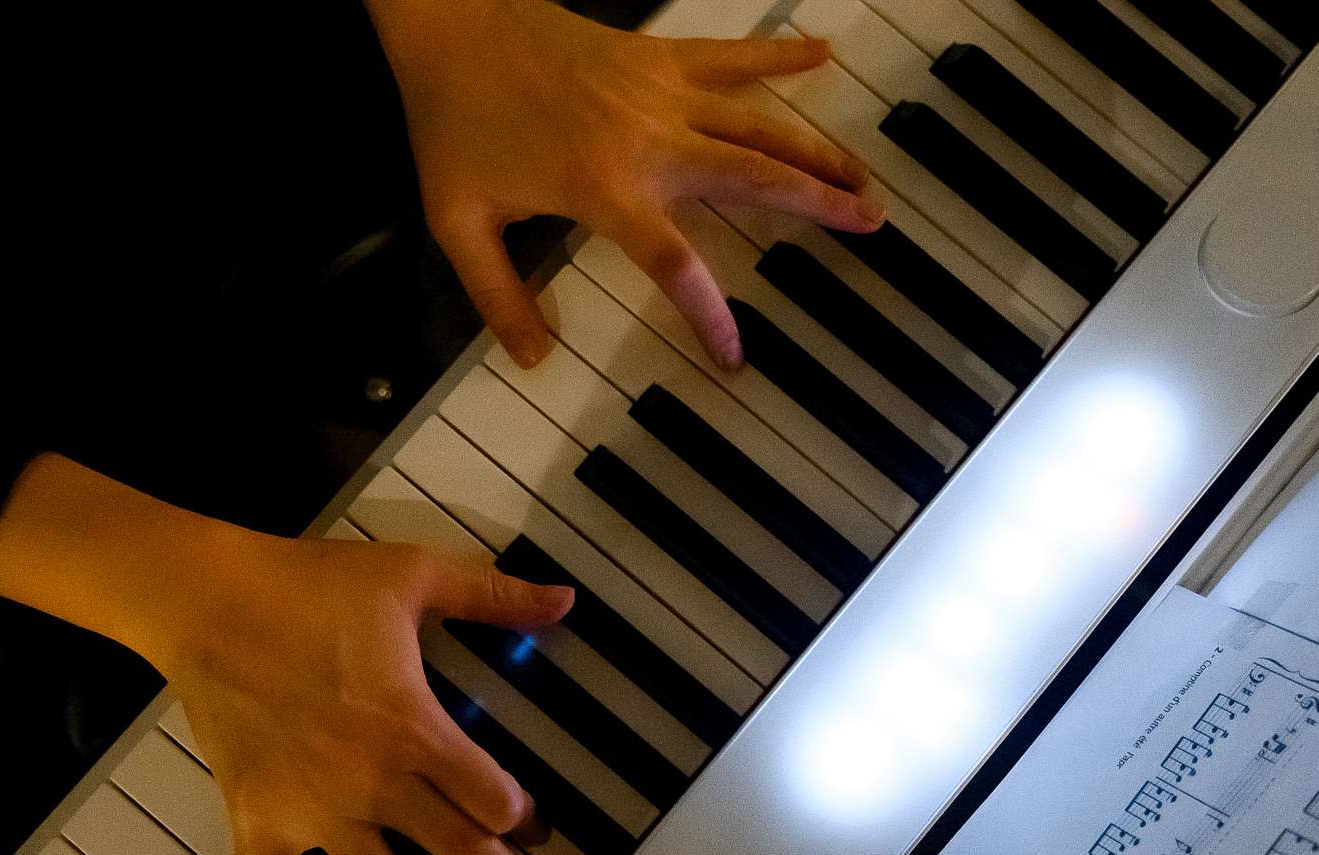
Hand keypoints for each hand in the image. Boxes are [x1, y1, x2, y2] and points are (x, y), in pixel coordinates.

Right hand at [0, 454, 575, 854]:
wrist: (203, 598)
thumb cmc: (310, 585)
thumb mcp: (415, 575)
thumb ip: (494, 595)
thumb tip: (565, 599)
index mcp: (414, 729)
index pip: (491, 797)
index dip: (524, 815)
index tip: (538, 824)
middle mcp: (370, 784)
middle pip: (458, 853)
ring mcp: (311, 811)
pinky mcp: (257, 818)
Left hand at [364, 0, 883, 368]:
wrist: (448, 23)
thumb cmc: (453, 122)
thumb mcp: (457, 222)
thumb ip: (497, 296)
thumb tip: (532, 357)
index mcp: (605, 188)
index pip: (676, 264)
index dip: (710, 315)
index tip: (735, 355)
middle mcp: (649, 139)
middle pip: (755, 176)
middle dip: (819, 202)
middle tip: (870, 223)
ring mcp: (661, 91)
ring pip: (759, 122)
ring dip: (817, 149)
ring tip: (864, 176)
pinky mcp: (658, 55)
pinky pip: (732, 55)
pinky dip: (779, 54)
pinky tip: (824, 53)